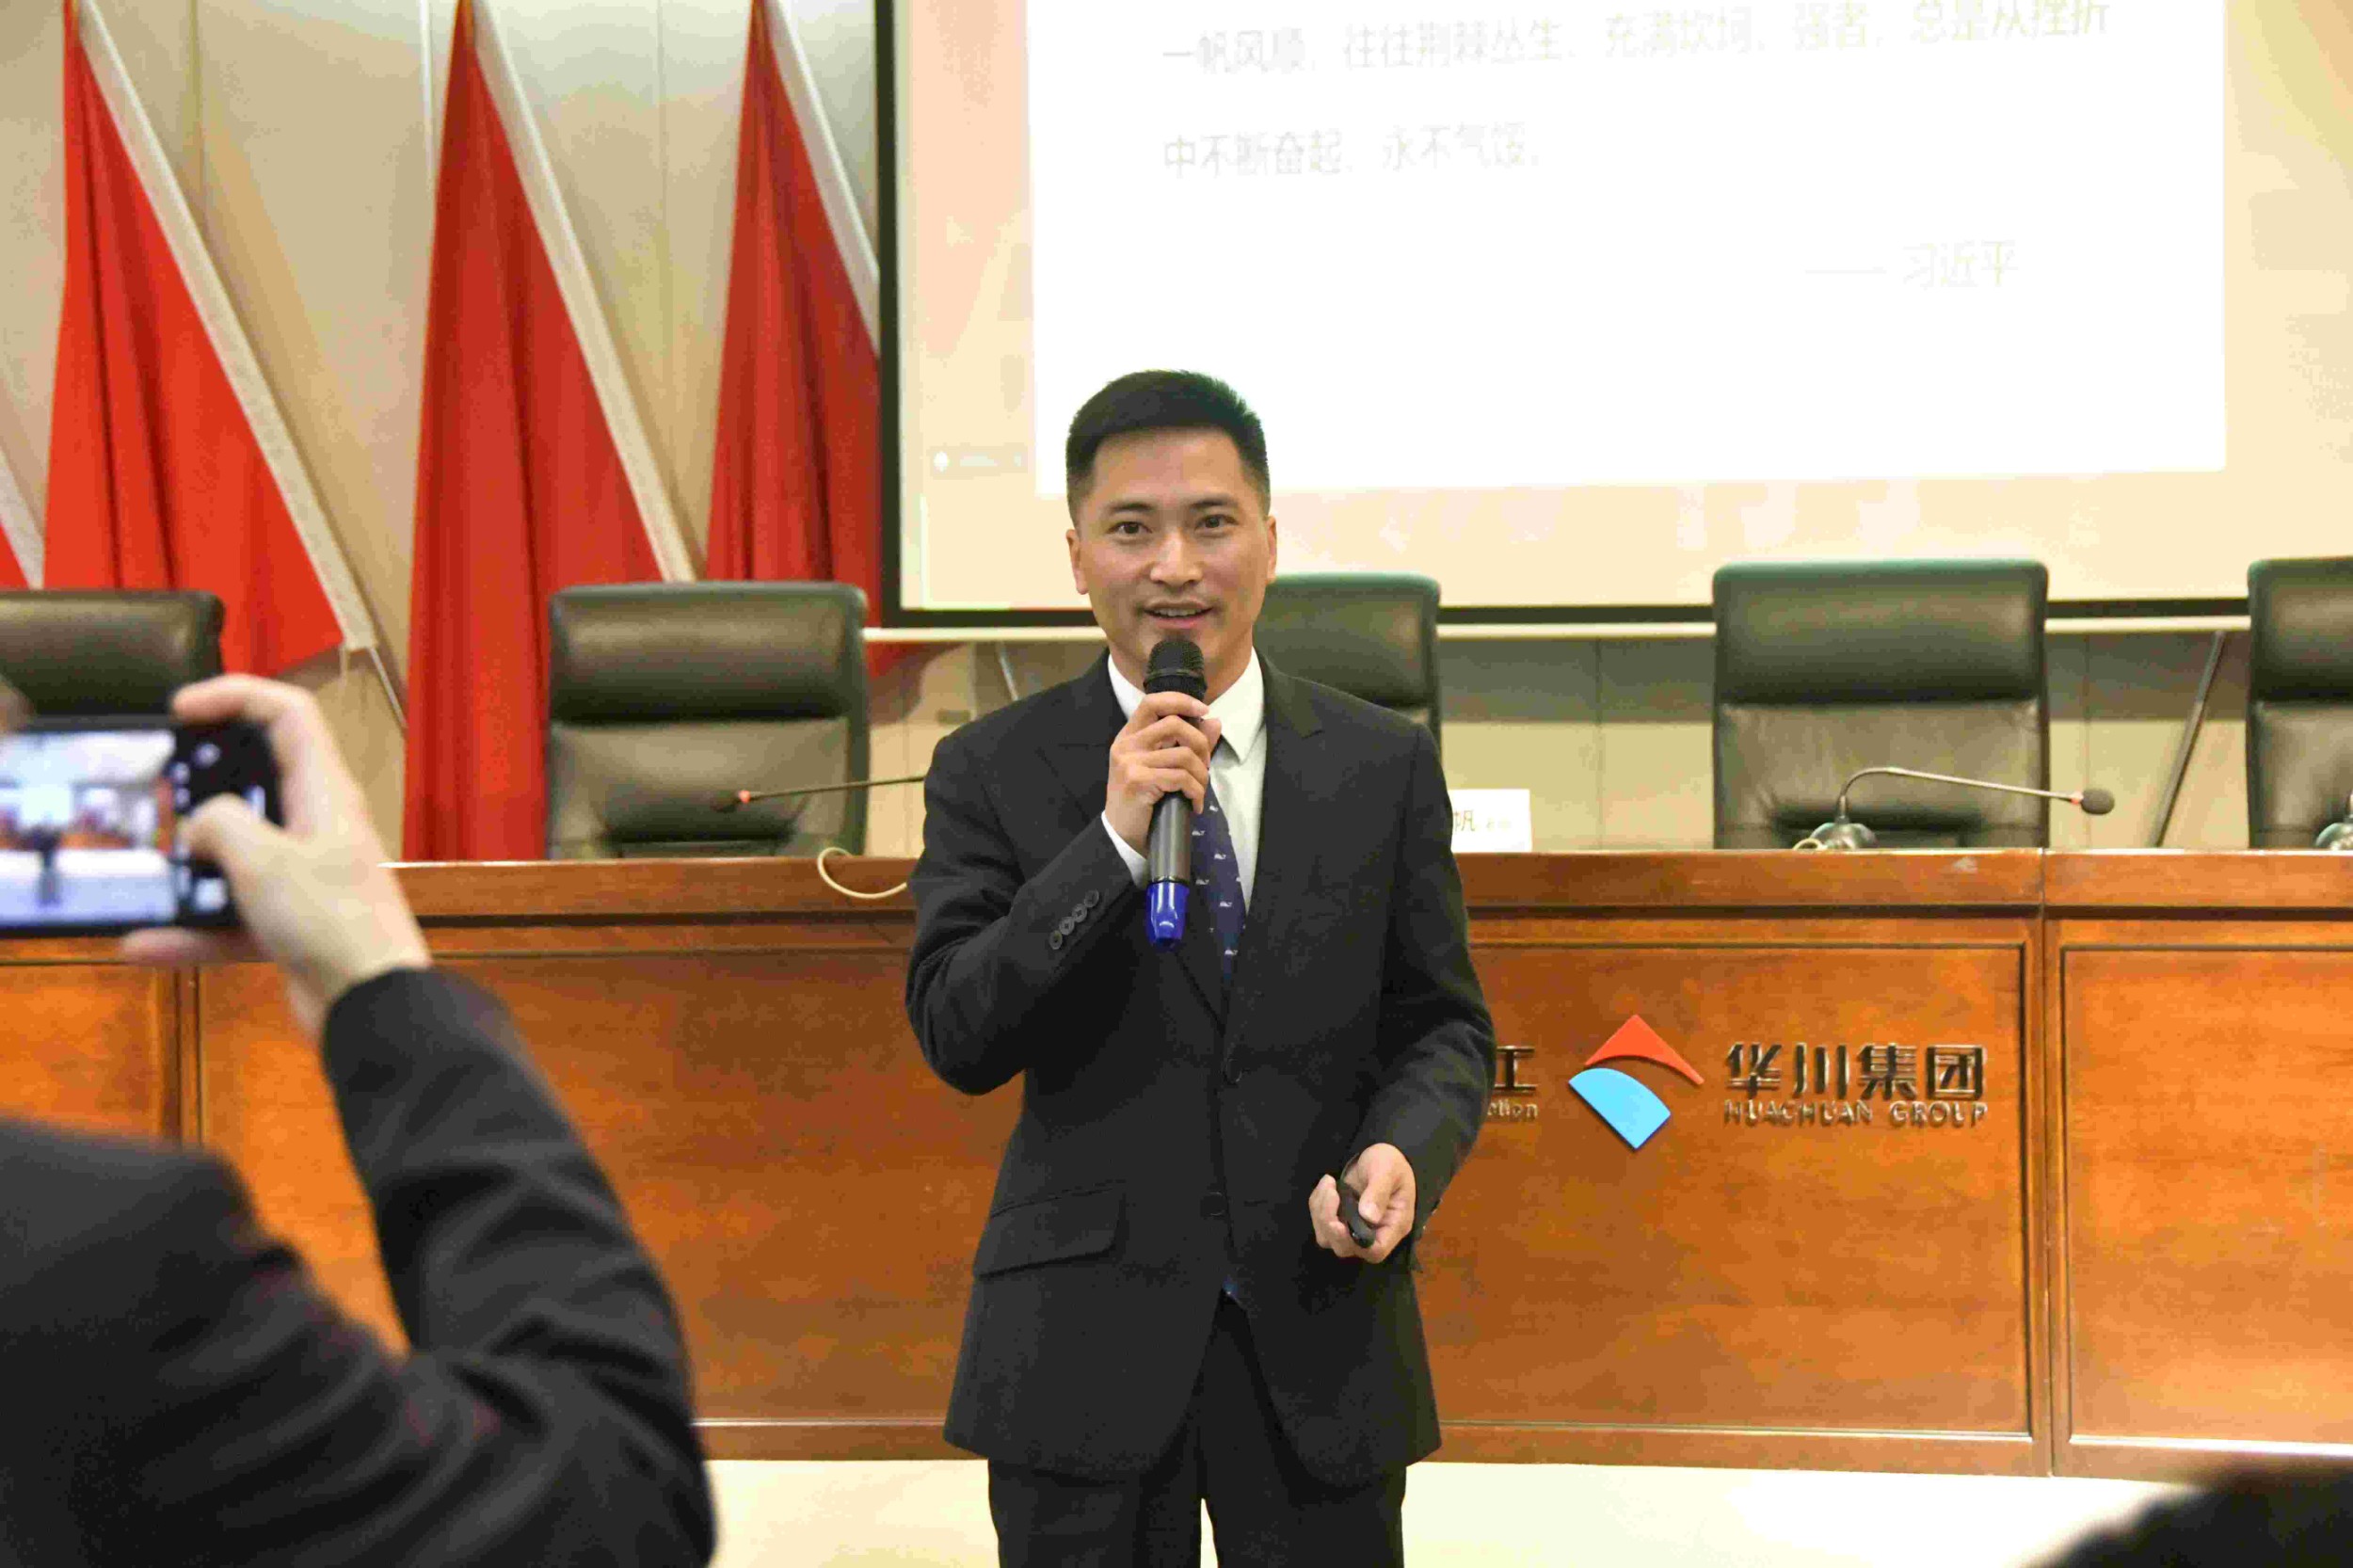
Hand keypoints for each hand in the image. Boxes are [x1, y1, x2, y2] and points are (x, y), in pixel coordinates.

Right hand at [119, 676, 429, 1037]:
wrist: (372, 1007)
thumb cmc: (331, 922)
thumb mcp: (265, 861)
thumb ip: (222, 825)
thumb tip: (200, 826)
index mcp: (324, 793)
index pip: (287, 715)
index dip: (234, 696)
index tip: (179, 710)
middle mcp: (317, 826)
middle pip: (256, 779)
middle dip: (202, 780)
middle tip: (153, 788)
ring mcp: (306, 876)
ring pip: (237, 852)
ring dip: (190, 860)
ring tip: (139, 861)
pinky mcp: (292, 925)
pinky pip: (231, 916)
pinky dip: (191, 929)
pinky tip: (141, 941)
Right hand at [1104, 692, 1220, 855]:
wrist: (1122, 834)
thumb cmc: (1142, 800)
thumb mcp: (1161, 767)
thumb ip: (1186, 743)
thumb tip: (1214, 722)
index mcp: (1129, 736)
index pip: (1153, 702)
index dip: (1181, 701)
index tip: (1203, 710)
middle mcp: (1126, 745)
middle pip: (1174, 724)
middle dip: (1201, 744)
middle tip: (1204, 766)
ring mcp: (1130, 762)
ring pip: (1184, 755)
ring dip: (1201, 775)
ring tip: (1199, 790)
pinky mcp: (1138, 781)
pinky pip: (1181, 778)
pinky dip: (1196, 792)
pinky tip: (1194, 804)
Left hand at [1309, 1144, 1415, 1263]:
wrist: (1377, 1155)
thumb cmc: (1390, 1162)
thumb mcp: (1388, 1170)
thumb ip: (1378, 1192)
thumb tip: (1368, 1217)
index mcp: (1393, 1225)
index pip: (1375, 1251)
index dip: (1354, 1243)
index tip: (1338, 1223)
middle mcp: (1373, 1233)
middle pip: (1345, 1248)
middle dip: (1329, 1223)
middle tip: (1331, 1193)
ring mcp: (1353, 1228)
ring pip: (1328, 1238)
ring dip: (1320, 1212)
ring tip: (1329, 1184)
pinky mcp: (1339, 1220)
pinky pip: (1320, 1223)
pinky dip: (1317, 1205)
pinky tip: (1327, 1184)